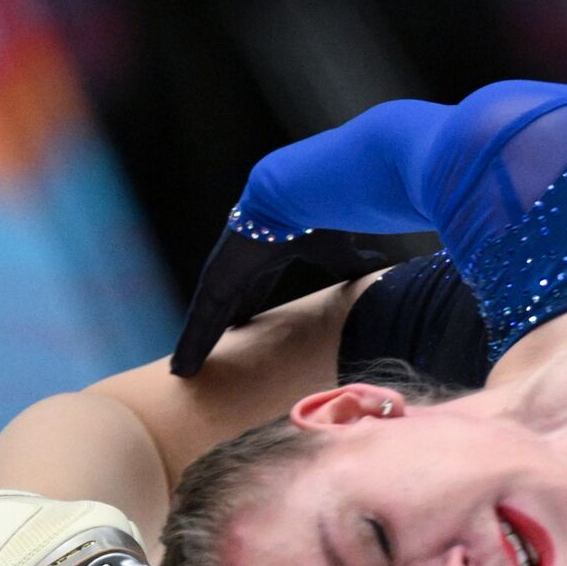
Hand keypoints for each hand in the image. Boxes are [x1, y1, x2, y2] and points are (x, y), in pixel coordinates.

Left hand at [170, 223, 392, 376]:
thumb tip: (382, 270)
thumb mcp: (340, 253)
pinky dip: (193, 341)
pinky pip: (202, 316)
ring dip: (197, 343)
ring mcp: (226, 267)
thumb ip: (354, 265)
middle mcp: (242, 260)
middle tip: (206, 354)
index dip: (245, 308)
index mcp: (268, 252)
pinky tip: (184, 365)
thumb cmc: (324, 215)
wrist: (305, 194)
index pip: (252, 287)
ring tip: (185, 371)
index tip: (241, 326)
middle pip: (225, 304)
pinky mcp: (218, 274)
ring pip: (208, 316)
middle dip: (215, 329)